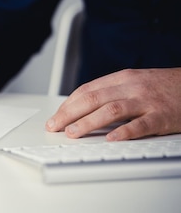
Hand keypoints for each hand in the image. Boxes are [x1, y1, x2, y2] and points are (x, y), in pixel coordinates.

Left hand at [46, 68, 180, 140]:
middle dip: (70, 113)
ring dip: (89, 122)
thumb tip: (83, 107)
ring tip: (73, 133)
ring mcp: (147, 101)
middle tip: (55, 127)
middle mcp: (131, 87)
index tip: (55, 118)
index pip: (87, 90)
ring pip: (112, 110)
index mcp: (122, 78)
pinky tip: (111, 139)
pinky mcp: (163, 116)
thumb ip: (112, 92)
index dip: (68, 105)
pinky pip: (141, 124)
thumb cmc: (164, 87)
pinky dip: (125, 132)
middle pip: (93, 98)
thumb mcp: (135, 82)